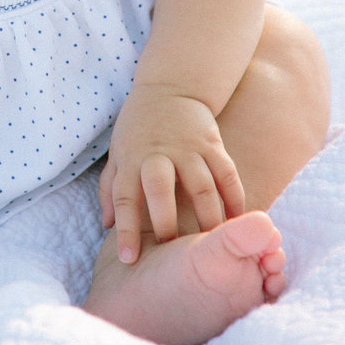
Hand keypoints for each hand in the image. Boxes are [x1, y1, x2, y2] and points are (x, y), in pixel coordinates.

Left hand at [100, 84, 245, 262]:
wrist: (170, 86)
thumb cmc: (139, 128)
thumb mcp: (117, 151)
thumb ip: (110, 187)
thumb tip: (107, 225)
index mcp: (131, 158)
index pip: (123, 196)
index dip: (125, 229)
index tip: (128, 259)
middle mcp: (159, 153)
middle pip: (161, 188)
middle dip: (166, 222)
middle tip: (174, 251)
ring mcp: (189, 148)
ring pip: (202, 187)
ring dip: (208, 219)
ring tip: (212, 245)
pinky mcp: (213, 144)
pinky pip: (228, 176)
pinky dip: (236, 201)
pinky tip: (238, 224)